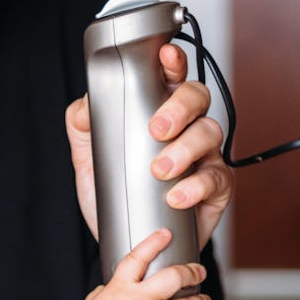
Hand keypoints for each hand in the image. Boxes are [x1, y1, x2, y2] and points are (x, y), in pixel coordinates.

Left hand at [65, 43, 231, 248]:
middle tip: (156, 129)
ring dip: (185, 148)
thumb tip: (84, 106)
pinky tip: (175, 196)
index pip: (170, 77)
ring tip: (159, 170)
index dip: (172, 62)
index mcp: (157, 112)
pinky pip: (216, 177)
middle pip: (197, 97)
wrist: (132, 242)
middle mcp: (186, 128)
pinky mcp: (217, 187)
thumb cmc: (115, 194)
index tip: (166, 56)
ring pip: (210, 132)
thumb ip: (82, 128)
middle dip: (179, 107)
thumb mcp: (88, 160)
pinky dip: (195, 186)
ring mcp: (205, 155)